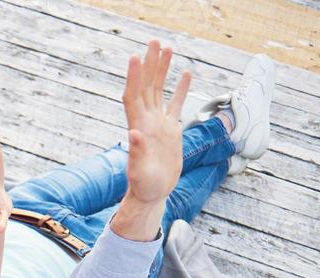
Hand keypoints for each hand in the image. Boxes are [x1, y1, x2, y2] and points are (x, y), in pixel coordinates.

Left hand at [121, 40, 191, 206]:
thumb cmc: (143, 186)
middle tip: (154, 41)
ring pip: (159, 90)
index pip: (134, 95)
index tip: (136, 56)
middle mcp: (147, 121)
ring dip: (162, 69)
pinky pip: (176, 104)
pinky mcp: (170, 130)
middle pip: (147, 86)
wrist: (153, 194)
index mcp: (139, 126)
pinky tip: (185, 73)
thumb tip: (134, 133)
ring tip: (167, 47)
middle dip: (150, 64)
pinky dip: (180, 89)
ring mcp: (159, 124)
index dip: (135, 77)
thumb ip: (136, 153)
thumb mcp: (139, 172)